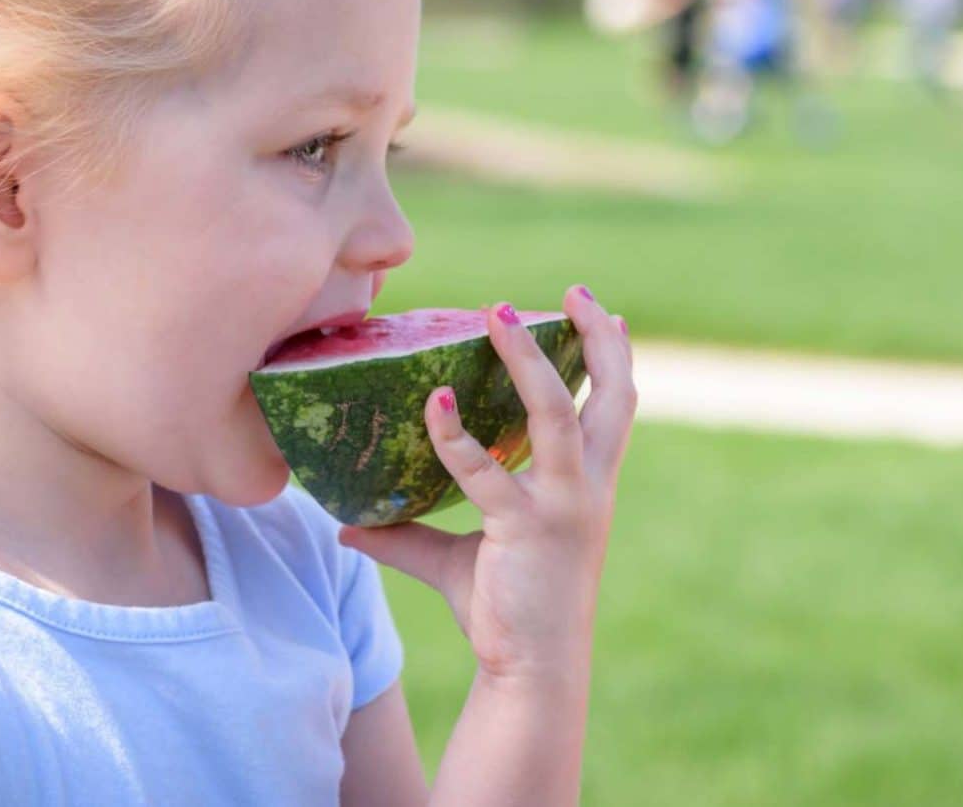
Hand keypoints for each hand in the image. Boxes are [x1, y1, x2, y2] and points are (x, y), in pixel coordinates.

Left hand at [338, 286, 636, 681]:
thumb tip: (347, 525)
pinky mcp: (528, 526)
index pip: (615, 408)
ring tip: (498, 315)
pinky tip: (432, 399)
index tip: (608, 313)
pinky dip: (455, 433)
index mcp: (588, 486)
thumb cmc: (506, 611)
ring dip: (530, 360)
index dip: (614, 357)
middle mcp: (588, 487)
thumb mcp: (457, 562)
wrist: (530, 672)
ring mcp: (563, 505)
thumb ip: (409, 536)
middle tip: (573, 291)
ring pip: (557, 415)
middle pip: (614, 397)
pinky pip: (486, 471)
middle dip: (598, 339)